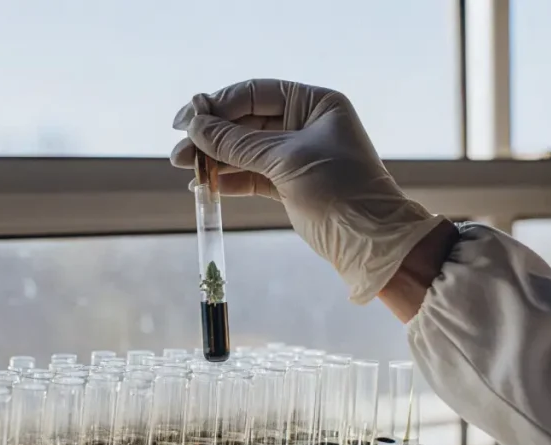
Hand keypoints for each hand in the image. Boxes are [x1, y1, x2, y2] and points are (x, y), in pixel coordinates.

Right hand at [170, 79, 445, 303]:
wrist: (371, 245)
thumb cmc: (340, 192)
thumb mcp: (285, 161)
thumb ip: (236, 143)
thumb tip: (194, 126)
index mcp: (315, 103)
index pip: (255, 94)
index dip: (217, 105)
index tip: (185, 121)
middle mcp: (306, 123)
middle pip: (246, 121)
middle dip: (211, 135)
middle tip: (179, 151)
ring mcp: (296, 155)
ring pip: (245, 149)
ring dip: (214, 158)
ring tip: (184, 168)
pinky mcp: (289, 184)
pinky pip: (251, 175)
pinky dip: (228, 179)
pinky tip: (204, 185)